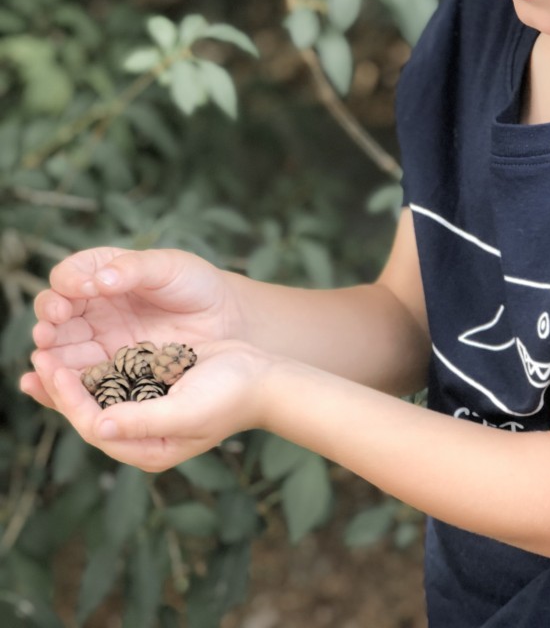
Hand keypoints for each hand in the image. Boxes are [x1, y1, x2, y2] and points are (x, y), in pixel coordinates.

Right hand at [21, 246, 239, 410]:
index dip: (66, 284)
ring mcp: (98, 340)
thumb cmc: (196, 284)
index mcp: (100, 274)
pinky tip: (51, 386)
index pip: (68, 277)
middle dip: (47, 323)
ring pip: (60, 349)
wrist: (225, 321)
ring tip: (46, 360)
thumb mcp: (168, 267)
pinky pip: (79, 377)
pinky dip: (61, 383)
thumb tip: (98, 281)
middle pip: (54, 316)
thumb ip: (133, 269)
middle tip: (50, 329)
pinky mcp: (110, 370)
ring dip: (49, 355)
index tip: (79, 291)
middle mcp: (92, 307)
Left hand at [27, 338, 272, 471]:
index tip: (53, 371)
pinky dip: (91, 364)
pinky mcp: (151, 386)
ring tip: (43, 354)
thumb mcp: (186, 411)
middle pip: (87, 413)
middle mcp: (142, 434)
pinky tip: (77, 348)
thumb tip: (98, 427)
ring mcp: (146, 409)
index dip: (69, 401)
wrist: (264, 376)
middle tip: (36, 359)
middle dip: (60, 389)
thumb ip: (143, 421)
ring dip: (70, 375)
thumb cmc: (231, 395)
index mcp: (147, 449)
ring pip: (96, 395)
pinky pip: (112, 378)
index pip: (94, 427)